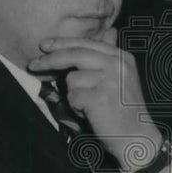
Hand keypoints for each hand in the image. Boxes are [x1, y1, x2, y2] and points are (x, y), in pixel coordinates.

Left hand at [28, 29, 162, 171]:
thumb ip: (107, 58)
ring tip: (91, 107)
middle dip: (51, 59)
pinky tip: (92, 115)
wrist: (138, 138)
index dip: (63, 43)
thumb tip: (101, 34)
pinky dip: (77, 108)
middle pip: (75, 54)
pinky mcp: (99, 97)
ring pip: (72, 79)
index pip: (87, 43)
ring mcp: (109, 80)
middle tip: (33, 64)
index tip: (45, 45)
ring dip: (74, 95)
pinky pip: (73, 97)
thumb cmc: (125, 111)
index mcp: (122, 57)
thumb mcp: (121, 78)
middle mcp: (117, 65)